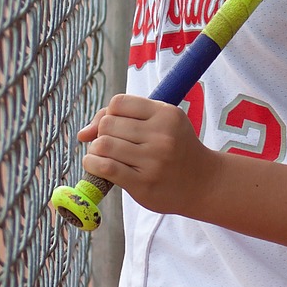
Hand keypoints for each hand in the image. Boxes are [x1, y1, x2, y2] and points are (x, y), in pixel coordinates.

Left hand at [78, 94, 215, 215]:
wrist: (204, 183)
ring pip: (103, 145)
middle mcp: (161, 135)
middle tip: (110, 144)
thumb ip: (124, 119)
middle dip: (101, 134)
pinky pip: (105, 168)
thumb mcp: (162, 124)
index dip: (109, 114)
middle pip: (107, 124)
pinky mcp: (143, 183)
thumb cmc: (177, 149)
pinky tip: (97, 166)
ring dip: (95, 151)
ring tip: (105, 156)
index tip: (114, 126)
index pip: (118, 103)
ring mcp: (153, 160)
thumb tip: (82, 133)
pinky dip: (93, 165)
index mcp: (166, 114)